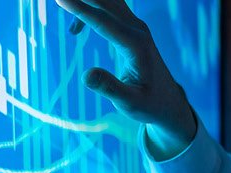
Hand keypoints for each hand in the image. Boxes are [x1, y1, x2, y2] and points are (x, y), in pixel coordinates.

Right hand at [55, 0, 198, 159]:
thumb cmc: (149, 104)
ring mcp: (135, 27)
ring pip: (108, 2)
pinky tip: (74, 31)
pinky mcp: (131, 29)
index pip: (103, 22)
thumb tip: (86, 76)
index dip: (80, 9)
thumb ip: (110, 88)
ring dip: (87, 1)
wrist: (168, 102)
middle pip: (106, 2)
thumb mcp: (130, 103)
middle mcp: (137, 30)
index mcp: (136, 45)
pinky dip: (90, 11)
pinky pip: (108, 11)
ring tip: (63, 3)